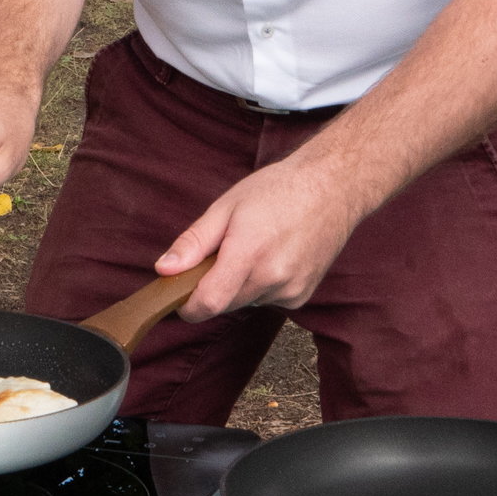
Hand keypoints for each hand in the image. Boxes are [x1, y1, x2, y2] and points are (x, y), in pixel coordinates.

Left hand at [154, 151, 368, 318]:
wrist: (332, 188)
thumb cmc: (279, 189)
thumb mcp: (226, 207)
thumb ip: (193, 242)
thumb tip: (164, 269)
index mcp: (248, 253)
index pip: (209, 303)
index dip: (188, 307)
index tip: (180, 297)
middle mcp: (272, 277)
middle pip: (224, 303)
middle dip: (213, 286)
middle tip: (222, 252)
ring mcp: (291, 290)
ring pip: (246, 301)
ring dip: (239, 285)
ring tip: (255, 247)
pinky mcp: (302, 296)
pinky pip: (268, 299)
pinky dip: (262, 285)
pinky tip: (275, 256)